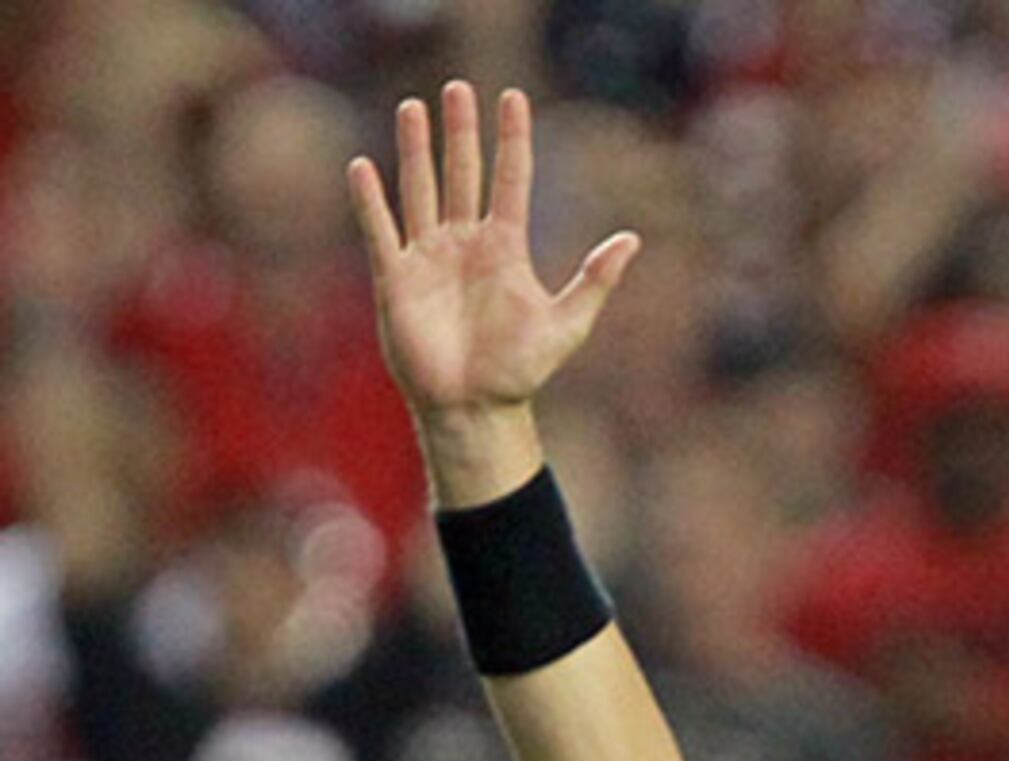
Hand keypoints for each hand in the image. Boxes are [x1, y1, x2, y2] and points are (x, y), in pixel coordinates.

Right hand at [346, 83, 636, 426]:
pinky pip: (381, 231)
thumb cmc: (520, 371)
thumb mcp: (567, 324)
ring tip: (414, 107)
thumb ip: (595, 280)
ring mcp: (429, 256)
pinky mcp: (396, 278)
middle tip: (457, 88)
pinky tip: (363, 167)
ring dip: (416, 150)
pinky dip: (371, 201)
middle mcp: (466, 243)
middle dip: (461, 133)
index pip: (511, 179)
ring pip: (420, 190)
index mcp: (506, 248)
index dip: (512, 140)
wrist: (475, 408)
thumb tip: (631, 239)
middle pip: (462, 173)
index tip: (512, 98)